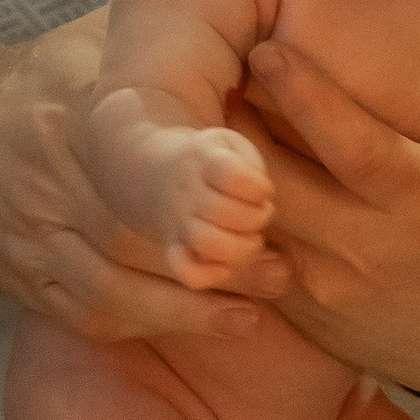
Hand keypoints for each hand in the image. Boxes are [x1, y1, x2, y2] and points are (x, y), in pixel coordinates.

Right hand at [0, 17, 288, 344]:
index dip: (201, 179)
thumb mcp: (94, 37)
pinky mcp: (22, 276)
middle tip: (284, 265)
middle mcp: (47, 175)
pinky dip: (152, 323)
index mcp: (71, 110)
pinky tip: (212, 322)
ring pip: (112, 284)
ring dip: (189, 305)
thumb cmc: (46, 77)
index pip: (137, 149)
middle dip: (212, 256)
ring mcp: (30, 232)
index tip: (263, 192)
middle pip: (131, 230)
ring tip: (262, 304)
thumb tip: (253, 27)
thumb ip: (164, 31)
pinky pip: (87, 313)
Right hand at [150, 125, 274, 289]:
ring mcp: (178, 223)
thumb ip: (252, 164)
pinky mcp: (174, 249)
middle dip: (256, 217)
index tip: (263, 189)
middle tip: (260, 213)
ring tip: (250, 238)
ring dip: (241, 247)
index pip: (234, 177)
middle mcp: (187, 193)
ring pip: (206, 243)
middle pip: (223, 212)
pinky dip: (210, 275)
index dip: (259, 188)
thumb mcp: (231, 144)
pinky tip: (226, 265)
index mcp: (204, 160)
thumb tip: (261, 199)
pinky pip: (187, 272)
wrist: (156, 174)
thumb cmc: (211, 161)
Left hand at [225, 21, 419, 395]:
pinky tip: (196, 169)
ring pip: (249, 220)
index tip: (266, 49)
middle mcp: (373, 248)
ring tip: (193, 109)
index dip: (307, 98)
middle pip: (282, 183)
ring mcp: (327, 285)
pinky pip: (242, 254)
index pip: (358, 148)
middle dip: (238, 126)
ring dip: (217, 169)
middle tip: (208, 64)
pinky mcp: (296, 308)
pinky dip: (215, 212)